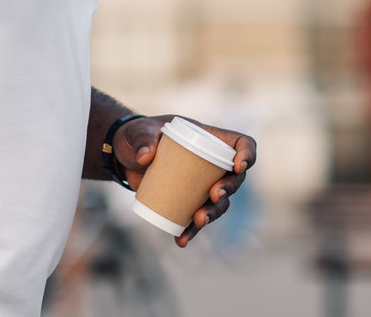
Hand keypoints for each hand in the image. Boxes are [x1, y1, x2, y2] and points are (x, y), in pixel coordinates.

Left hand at [112, 115, 256, 247]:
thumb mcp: (139, 130)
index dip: (247, 154)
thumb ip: (142, 138)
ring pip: (219, 203)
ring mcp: (201, 184)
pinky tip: (180, 240)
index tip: (238, 166)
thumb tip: (145, 157)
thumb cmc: (138, 135)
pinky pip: (195, 218)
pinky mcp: (187, 201)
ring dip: (213, 214)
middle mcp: (211, 163)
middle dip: (229, 189)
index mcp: (210, 138)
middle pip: (234, 178)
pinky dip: (190, 231)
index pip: (241, 143)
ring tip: (199, 221)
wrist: (123, 156)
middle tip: (214, 195)